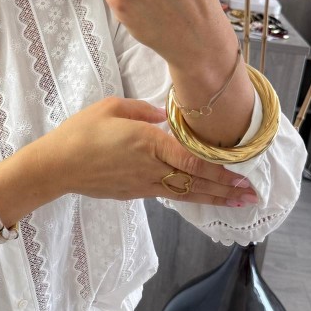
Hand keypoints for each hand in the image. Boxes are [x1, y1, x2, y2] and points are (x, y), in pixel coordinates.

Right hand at [34, 97, 257, 207]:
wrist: (57, 165)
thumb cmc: (82, 131)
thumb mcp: (111, 107)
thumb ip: (142, 110)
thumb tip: (164, 115)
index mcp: (149, 142)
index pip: (193, 161)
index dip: (220, 171)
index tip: (243, 176)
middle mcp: (151, 167)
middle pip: (196, 182)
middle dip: (226, 189)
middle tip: (252, 196)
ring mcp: (143, 184)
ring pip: (186, 194)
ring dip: (213, 198)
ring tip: (237, 203)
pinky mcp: (134, 193)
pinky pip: (168, 195)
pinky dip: (190, 197)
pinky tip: (201, 197)